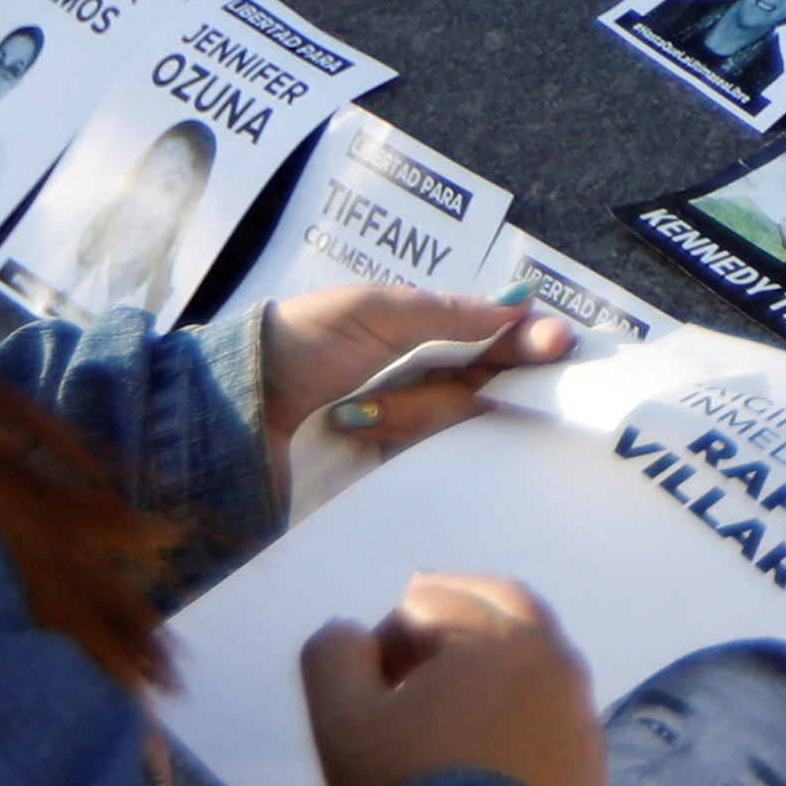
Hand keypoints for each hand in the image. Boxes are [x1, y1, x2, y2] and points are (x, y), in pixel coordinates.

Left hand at [254, 284, 571, 511]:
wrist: (228, 415)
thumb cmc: (296, 345)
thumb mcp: (369, 311)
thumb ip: (444, 312)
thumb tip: (518, 303)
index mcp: (426, 335)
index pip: (498, 337)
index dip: (531, 340)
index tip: (557, 344)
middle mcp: (429, 384)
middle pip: (492, 385)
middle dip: (499, 376)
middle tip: (526, 368)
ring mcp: (414, 436)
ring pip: (463, 427)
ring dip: (417, 414)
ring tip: (352, 414)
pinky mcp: (397, 482)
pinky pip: (438, 472)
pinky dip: (420, 458)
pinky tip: (387, 445)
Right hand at [300, 572, 604, 785]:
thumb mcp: (339, 720)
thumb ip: (333, 655)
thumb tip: (353, 636)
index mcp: (501, 634)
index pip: (432, 602)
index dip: (385, 639)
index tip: (366, 688)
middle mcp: (557, 662)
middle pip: (501, 612)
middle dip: (450, 626)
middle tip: (410, 669)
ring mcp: (583, 717)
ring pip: (532, 666)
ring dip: (488, 671)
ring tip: (444, 717)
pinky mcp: (595, 769)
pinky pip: (551, 719)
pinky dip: (517, 718)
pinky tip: (483, 759)